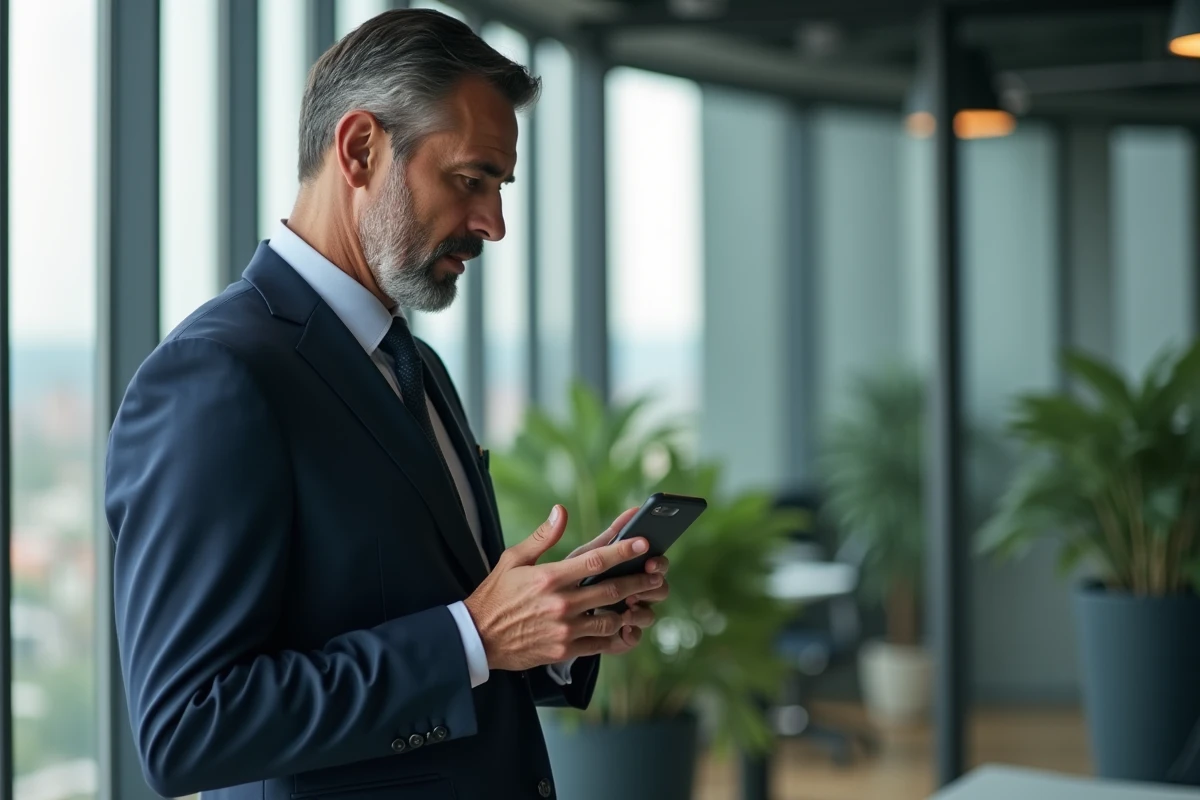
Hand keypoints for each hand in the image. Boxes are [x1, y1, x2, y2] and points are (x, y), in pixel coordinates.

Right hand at [463, 505, 664, 671]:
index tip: (643, 542)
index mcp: (549, 578)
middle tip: (657, 574)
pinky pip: (600, 644)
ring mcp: (563, 629)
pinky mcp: (564, 650)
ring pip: (610, 619)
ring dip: (629, 610)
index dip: (622, 550)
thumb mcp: (513, 559)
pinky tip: (624, 627)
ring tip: (642, 601)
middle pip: (611, 590)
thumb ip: (543, 536)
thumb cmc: (496, 594)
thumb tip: (561, 511)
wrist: (477, 638)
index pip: (594, 561)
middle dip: (639, 581)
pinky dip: (616, 636)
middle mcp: (560, 604)